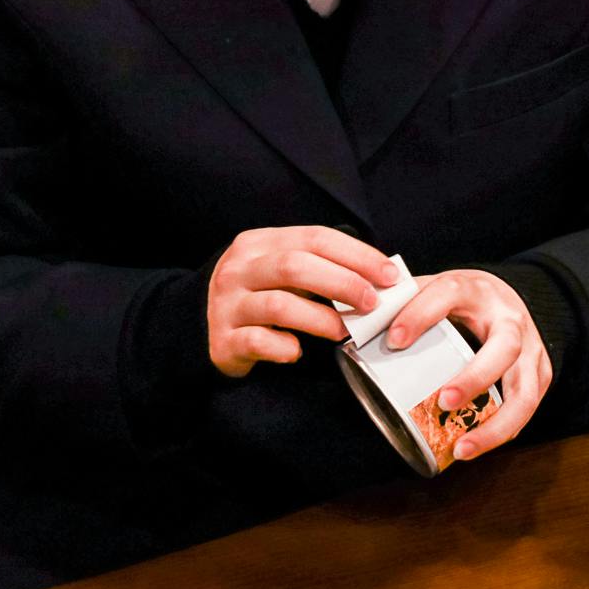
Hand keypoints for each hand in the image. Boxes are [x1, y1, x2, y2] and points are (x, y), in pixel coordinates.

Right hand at [207, 226, 398, 377]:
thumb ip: (318, 265)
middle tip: (372, 303)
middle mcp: (239, 269)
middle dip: (342, 283)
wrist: (198, 325)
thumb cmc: (257, 295)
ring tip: (345, 331)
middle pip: (295, 266)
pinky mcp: (223, 340)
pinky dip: (285, 347)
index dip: (357, 255)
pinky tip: (299, 351)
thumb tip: (379, 274)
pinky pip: (258, 342)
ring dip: (321, 319)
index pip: (314, 237)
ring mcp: (227, 304)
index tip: (389, 275)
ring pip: (279, 306)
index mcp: (259, 243)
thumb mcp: (279, 269)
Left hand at [384, 269, 551, 461]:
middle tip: (443, 401)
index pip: (448, 294)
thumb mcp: (433, 289)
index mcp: (474, 290)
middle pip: (504, 347)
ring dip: (495, 424)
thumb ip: (400, 303)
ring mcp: (531, 348)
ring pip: (525, 390)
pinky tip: (474, 447)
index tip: (393, 340)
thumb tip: (351, 321)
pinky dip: (503, 432)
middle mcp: (509, 318)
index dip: (420, 315)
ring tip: (461, 448)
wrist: (510, 296)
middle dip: (475, 377)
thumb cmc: (462, 300)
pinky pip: (527, 408)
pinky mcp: (541, 373)